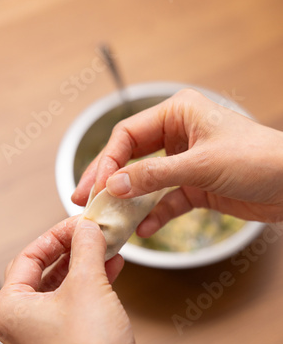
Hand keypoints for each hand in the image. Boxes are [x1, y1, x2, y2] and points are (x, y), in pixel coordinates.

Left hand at [0, 217, 187, 343]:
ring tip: (107, 245)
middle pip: (44, 269)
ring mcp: (43, 331)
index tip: (80, 222)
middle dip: (72, 248)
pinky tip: (113, 266)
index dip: (56, 234)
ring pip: (62, 284)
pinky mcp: (66, 338)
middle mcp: (20, 321)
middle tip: (92, 231)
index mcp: (10, 308)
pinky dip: (91, 282)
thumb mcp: (88, 283)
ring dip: (85, 263)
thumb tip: (88, 226)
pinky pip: (74, 300)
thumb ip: (86, 246)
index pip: (29, 256)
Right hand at [72, 89, 282, 237]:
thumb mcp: (200, 165)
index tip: (96, 187)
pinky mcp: (195, 187)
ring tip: (110, 218)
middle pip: (131, 157)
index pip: (128, 135)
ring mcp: (185, 162)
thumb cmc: (258, 159)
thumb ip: (154, 176)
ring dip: (130, 201)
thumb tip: (114, 185)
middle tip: (85, 199)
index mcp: (178, 114)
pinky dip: (155, 215)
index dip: (107, 161)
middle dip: (109, 180)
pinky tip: (145, 230)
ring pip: (146, 181)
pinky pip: (167, 201)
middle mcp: (179, 135)